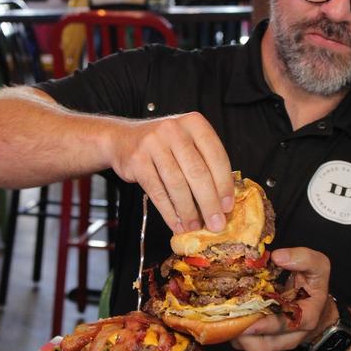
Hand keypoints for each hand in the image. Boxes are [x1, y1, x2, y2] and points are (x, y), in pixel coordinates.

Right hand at [104, 112, 232, 232]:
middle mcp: (174, 129)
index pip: (216, 156)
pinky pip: (157, 191)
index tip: (228, 207)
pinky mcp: (137, 160)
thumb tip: (222, 203)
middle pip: (197, 172)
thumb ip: (204, 163)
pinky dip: (169, 212)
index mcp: (194, 123)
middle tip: (216, 224)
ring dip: (188, 211)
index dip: (224, 185)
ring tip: (195, 227)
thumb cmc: (163, 145)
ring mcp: (153, 143)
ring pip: (177, 184)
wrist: (122, 139)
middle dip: (209, 203)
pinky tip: (177, 223)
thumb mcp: (186, 143)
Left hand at [231, 247, 332, 350]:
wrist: (315, 306)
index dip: (267, 325)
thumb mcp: (318, 267)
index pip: (287, 326)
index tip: (249, 320)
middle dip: (242, 331)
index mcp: (306, 317)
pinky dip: (235, 333)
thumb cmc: (313, 286)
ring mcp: (277, 342)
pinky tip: (228, 316)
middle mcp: (291, 336)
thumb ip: (304, 259)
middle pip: (264, 344)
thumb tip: (278, 257)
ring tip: (225, 315)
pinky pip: (246, 345)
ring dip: (236, 334)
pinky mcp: (264, 343)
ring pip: (253, 348)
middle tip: (226, 316)